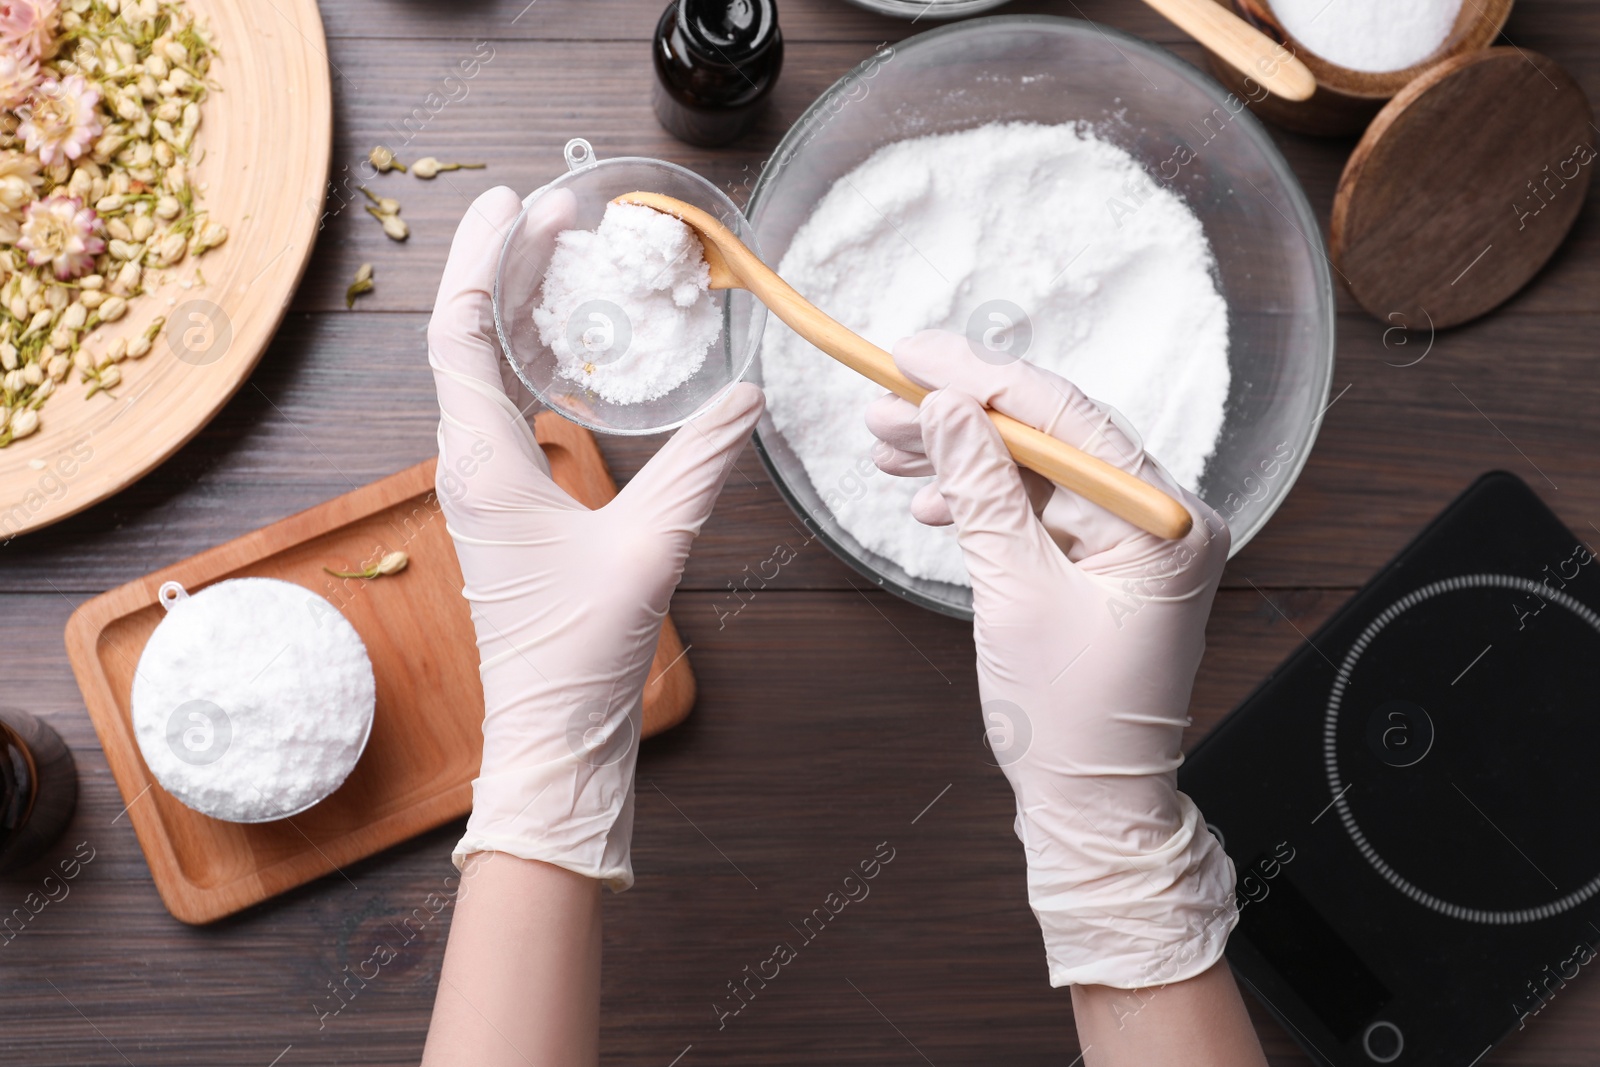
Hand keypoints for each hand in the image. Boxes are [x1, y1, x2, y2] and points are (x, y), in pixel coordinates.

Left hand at [428, 186, 763, 888]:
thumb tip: (746, 397)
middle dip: (508, 268)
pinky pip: (505, 409)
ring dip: (518, 312)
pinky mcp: (504, 509)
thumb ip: (701, 466)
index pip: (462, 333)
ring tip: (564, 261)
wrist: (554, 732)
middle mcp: (468, 467)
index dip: (483, 259)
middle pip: (470, 339)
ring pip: (485, 373)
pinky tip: (573, 350)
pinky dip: (532, 361)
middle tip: (558, 215)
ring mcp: (482, 488)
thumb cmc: (582, 653)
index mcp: (483, 464)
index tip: (513, 205)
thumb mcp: (652, 548)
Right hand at [866, 330, 1235, 987]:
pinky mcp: (1108, 561)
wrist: (1093, 804)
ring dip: (962, 456)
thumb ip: (982, 492)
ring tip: (886, 445)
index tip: (911, 355)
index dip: (980, 378)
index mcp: (1166, 522)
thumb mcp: (1015, 595)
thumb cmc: (1070, 720)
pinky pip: (1042, 508)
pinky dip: (985, 500)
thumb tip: (946, 407)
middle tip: (884, 400)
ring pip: (1038, 469)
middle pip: (1051, 435)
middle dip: (961, 416)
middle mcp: (1164, 518)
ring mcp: (1137, 539)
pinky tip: (930, 498)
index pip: (1066, 417)